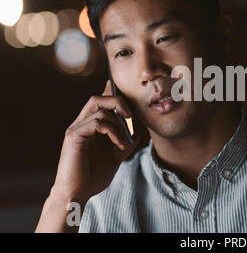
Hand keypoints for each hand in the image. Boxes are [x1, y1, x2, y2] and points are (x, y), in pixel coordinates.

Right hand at [51, 80, 140, 202]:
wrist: (77, 194)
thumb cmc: (92, 177)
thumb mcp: (114, 158)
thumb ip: (124, 144)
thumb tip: (137, 134)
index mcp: (88, 127)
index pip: (98, 102)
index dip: (109, 92)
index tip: (121, 87)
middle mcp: (80, 124)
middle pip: (97, 98)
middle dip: (117, 101)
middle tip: (130, 115)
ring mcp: (75, 129)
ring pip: (98, 108)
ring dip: (118, 123)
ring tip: (124, 141)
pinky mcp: (73, 136)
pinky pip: (96, 123)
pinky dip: (112, 131)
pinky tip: (119, 144)